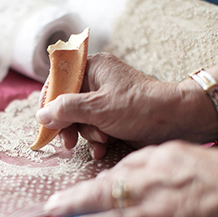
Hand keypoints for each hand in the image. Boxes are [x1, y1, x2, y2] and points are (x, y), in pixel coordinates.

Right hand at [35, 52, 213, 158]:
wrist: (176, 121)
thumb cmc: (139, 108)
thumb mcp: (97, 108)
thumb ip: (65, 110)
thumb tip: (41, 115)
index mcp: (92, 67)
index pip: (58, 80)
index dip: (48, 102)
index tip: (44, 123)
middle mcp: (97, 80)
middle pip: (67, 103)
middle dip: (69, 125)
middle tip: (68, 142)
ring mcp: (105, 99)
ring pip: (79, 119)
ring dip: (86, 134)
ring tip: (100, 141)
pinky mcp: (113, 116)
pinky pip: (94, 128)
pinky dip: (96, 140)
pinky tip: (102, 149)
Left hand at [44, 141, 217, 216]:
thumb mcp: (205, 165)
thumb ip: (183, 171)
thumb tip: (176, 184)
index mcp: (164, 156)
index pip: (127, 166)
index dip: (108, 177)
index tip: (96, 185)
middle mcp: (148, 171)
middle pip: (106, 178)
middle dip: (80, 189)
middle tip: (58, 198)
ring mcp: (146, 194)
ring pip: (99, 197)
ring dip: (71, 204)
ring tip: (50, 209)